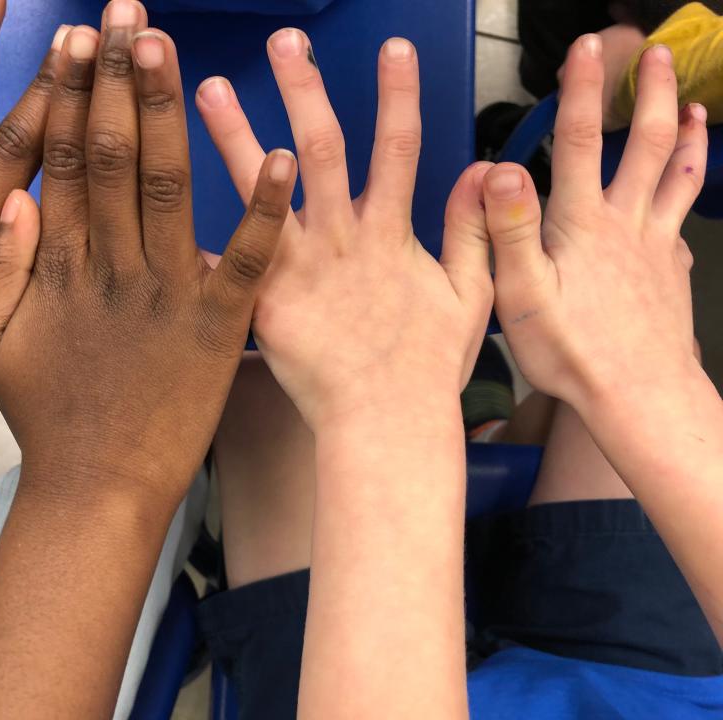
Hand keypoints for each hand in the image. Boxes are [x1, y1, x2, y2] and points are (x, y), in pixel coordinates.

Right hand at [0, 22, 294, 501]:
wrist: (99, 486)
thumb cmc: (48, 417)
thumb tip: (12, 195)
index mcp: (61, 267)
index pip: (65, 161)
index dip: (71, 97)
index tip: (77, 40)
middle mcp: (114, 268)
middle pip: (118, 158)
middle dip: (121, 80)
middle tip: (128, 14)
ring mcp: (169, 295)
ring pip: (173, 190)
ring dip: (175, 115)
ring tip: (172, 50)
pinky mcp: (218, 328)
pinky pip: (247, 261)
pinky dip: (263, 210)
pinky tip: (282, 157)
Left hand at [196, 30, 493, 427]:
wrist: (384, 426)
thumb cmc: (425, 369)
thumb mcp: (469, 296)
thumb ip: (472, 231)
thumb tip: (486, 171)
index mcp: (389, 235)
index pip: (398, 148)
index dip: (398, 95)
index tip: (395, 46)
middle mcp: (340, 240)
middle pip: (321, 150)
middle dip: (306, 90)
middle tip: (285, 40)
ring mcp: (298, 270)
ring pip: (263, 191)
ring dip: (236, 136)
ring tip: (208, 87)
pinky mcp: (262, 303)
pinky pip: (225, 261)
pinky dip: (197, 232)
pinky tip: (159, 197)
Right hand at [486, 36, 704, 412]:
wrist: (640, 396)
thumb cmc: (574, 353)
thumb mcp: (521, 295)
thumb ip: (509, 230)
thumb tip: (499, 170)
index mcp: (581, 226)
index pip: (578, 143)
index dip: (581, 92)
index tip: (586, 50)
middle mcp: (624, 225)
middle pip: (644, 145)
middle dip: (650, 95)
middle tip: (657, 56)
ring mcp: (654, 246)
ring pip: (676, 176)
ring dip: (685, 135)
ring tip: (694, 106)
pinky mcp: (670, 272)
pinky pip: (681, 219)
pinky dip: (687, 193)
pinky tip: (683, 191)